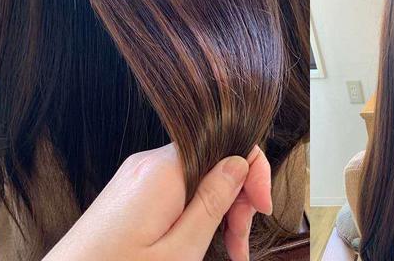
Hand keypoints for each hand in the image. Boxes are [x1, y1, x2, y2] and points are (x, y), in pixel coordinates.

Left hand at [44, 143, 271, 260]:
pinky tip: (197, 240)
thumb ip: (212, 202)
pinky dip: (194, 211)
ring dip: (217, 209)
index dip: (254, 172)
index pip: (227, 143)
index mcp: (164, 170)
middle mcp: (150, 162)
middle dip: (236, 199)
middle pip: (214, 162)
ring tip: (227, 251)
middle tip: (240, 245)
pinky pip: (176, 188)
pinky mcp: (130, 190)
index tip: (263, 209)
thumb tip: (240, 161)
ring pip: (197, 177)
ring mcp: (137, 175)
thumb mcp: (177, 253)